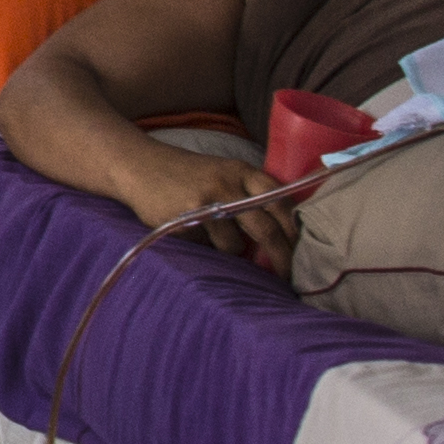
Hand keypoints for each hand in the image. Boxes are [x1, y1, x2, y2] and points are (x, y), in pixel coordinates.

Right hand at [135, 149, 294, 278]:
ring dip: (231, 252)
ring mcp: (206, 202)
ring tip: (214, 239)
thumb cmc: (186, 174)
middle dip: (281, 257)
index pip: (281, 202)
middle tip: (289, 276)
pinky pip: (206, 248)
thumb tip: (280, 234)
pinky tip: (191, 233)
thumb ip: (248, 194)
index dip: (295, 230)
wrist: (140, 166)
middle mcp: (228, 185)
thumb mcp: (223, 172)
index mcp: (243, 172)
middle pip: (266, 229)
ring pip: (234, 246)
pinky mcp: (185, 219)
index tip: (304, 251)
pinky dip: (204, 247)